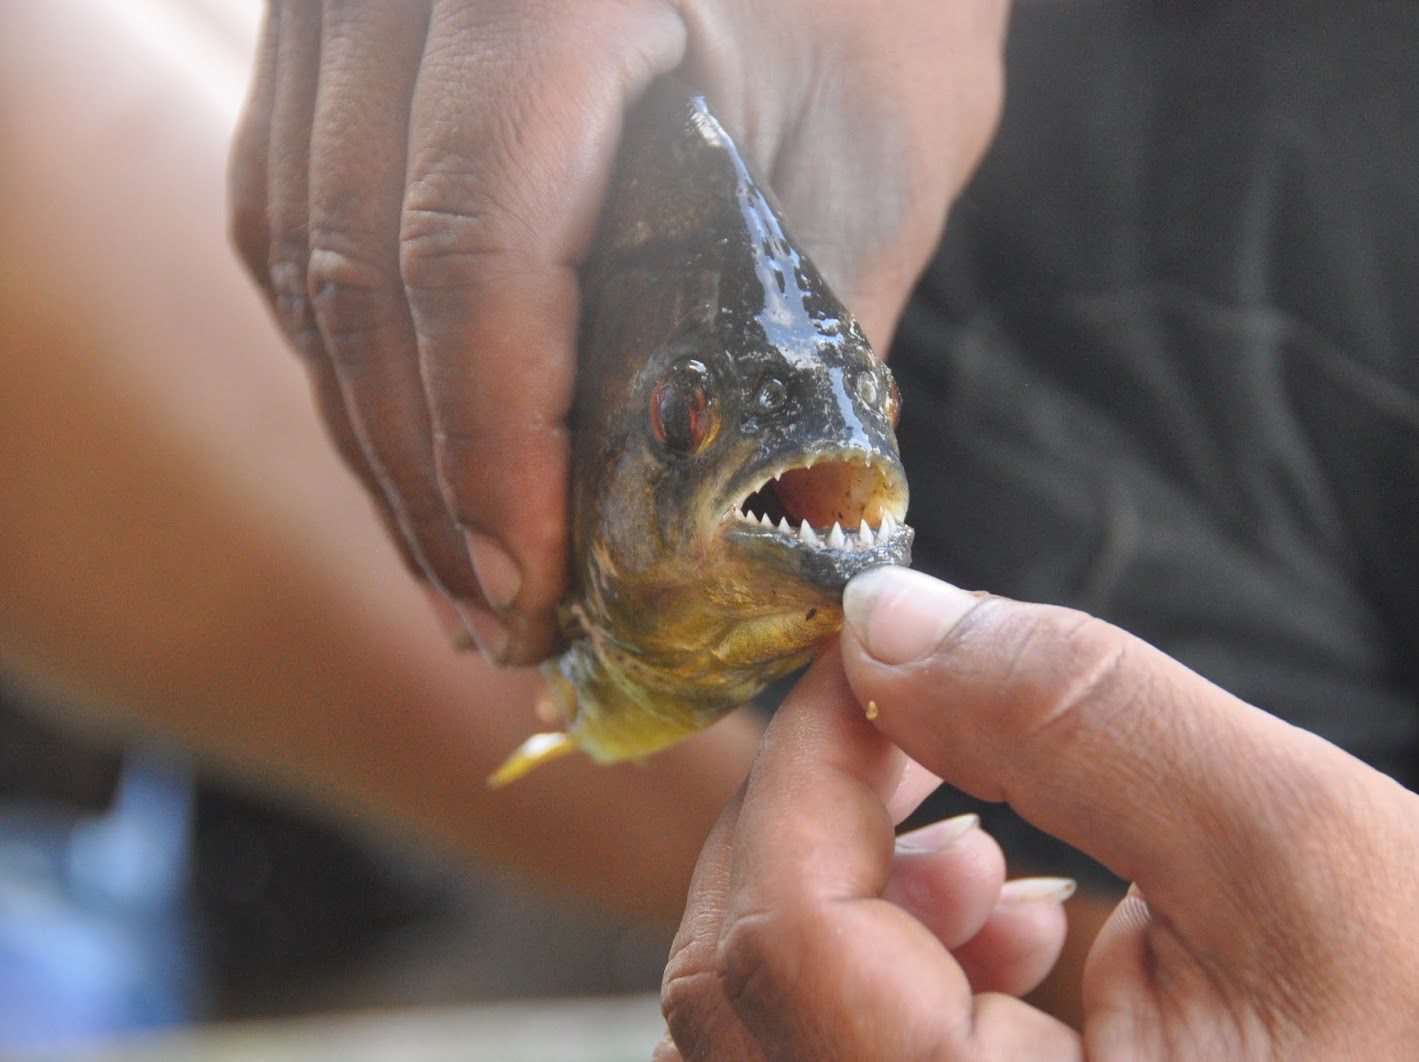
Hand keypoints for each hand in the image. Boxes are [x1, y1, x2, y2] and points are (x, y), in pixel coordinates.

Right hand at [228, 1, 1007, 663]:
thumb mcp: (868, 153)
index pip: (470, 259)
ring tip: (454, 561)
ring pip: (303, 250)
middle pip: (360, 272)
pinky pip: (292, 200)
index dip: (493, 458)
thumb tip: (732, 542)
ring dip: (376, 429)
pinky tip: (415, 434)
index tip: (534, 590)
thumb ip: (796, 345)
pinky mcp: (341, 24)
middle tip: (493, 615)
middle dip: (426, 479)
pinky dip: (351, 340)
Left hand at [660, 569, 1418, 1057]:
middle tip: (909, 728)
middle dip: (810, 821)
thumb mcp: (1289, 844)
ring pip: (771, 1036)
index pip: (786, 938)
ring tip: (979, 847)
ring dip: (843, 897)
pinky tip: (1011, 921)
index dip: (805, 760)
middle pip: (738, 994)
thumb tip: (884, 624)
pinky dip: (892, 972)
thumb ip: (1068, 714)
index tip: (870, 660)